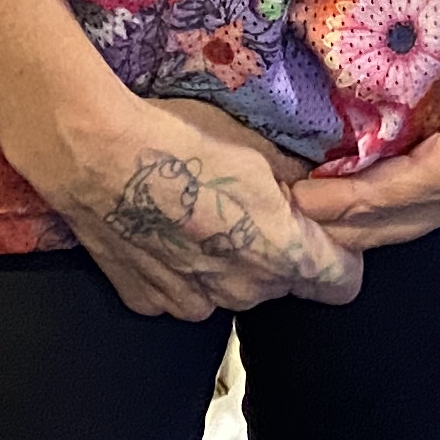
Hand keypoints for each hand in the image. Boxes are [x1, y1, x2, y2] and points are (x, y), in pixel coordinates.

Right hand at [51, 95, 362, 320]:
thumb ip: (296, 179)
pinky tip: (162, 228)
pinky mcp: (148, 301)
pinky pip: (183, 292)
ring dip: (229, 263)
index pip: (342, 282)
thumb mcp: (258, 144)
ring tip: (200, 213)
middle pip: (282, 282)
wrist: (97, 153)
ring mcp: (193, 302)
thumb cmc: (182, 138)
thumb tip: (316, 187)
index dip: (339, 256)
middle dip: (278, 251)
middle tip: (251, 205)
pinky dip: (181, 269)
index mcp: (283, 252)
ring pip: (232, 289)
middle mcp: (244, 290)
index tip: (321, 230)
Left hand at [290, 0, 439, 252]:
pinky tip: (354, 199)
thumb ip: (408, 87)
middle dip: (338, 225)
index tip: (290, 196)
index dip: (335, 200)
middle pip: (394, 226)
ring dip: (359, 223)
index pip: (386, 196)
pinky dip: (386, 209)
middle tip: (282, 216)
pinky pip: (427, 207)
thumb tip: (345, 104)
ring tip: (306, 215)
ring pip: (409, 225)